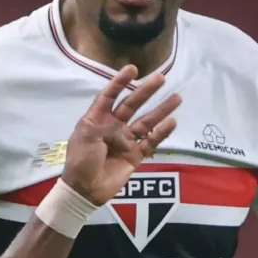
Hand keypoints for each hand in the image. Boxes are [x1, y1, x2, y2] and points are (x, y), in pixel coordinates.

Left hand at [60, 64, 181, 205]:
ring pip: (146, 122)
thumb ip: (106, 125)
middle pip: (132, 105)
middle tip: (161, 78)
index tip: (133, 68)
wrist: (85, 189)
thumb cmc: (81, 160)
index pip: (109, 96)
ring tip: (177, 98)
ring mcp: (126, 141)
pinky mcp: (135, 156)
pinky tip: (172, 122)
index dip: (120, 82)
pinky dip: (161, 133)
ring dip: (161, 110)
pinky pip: (151, 142)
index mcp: (97, 119)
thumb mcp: (86, 136)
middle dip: (146, 92)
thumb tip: (125, 126)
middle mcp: (113, 126)